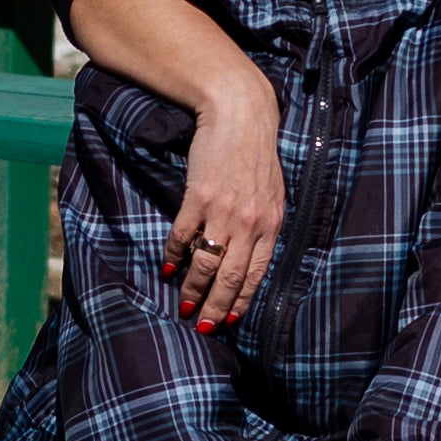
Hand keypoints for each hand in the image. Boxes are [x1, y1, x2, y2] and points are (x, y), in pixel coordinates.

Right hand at [168, 65, 285, 330]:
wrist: (240, 114)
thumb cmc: (256, 152)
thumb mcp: (272, 191)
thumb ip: (263, 222)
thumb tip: (251, 252)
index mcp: (271, 223)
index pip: (257, 273)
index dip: (242, 300)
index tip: (229, 320)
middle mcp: (250, 222)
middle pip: (231, 276)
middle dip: (215, 305)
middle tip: (202, 326)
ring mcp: (224, 211)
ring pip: (206, 262)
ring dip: (192, 288)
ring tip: (183, 305)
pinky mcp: (199, 197)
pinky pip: (183, 236)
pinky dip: (174, 255)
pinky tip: (168, 269)